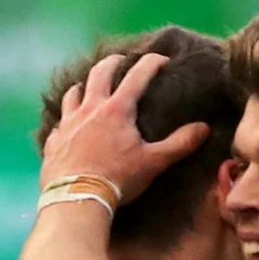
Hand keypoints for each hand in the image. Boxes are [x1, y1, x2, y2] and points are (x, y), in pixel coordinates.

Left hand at [40, 52, 209, 203]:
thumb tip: (204, 128)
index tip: (162, 59)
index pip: (138, 75)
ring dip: (83, 86)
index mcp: (117, 109)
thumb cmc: (118, 179)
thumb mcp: (153, 162)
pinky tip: (68, 125)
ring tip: (89, 87)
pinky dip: (66, 119)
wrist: (76, 199)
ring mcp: (68, 124)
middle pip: (99, 73)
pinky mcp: (53, 141)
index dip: (151, 62)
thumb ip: (180, 144)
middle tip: (120, 61)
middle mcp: (90, 108)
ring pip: (73, 93)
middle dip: (112, 62)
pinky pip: (59, 123)